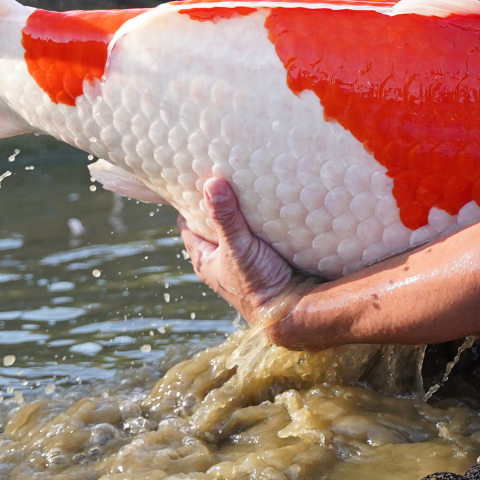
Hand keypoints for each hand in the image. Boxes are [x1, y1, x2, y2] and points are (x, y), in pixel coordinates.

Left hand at [178, 176, 301, 330]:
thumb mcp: (238, 247)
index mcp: (204, 259)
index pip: (188, 224)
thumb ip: (226, 218)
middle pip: (213, 224)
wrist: (292, 306)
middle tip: (224, 172)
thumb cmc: (258, 283)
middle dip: (217, 202)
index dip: (188, 202)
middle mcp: (220, 259)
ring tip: (245, 180)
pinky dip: (259, 219)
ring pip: (236, 228)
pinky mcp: (264, 258)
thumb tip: (211, 183)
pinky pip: (257, 233)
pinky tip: (267, 202)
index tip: (196, 179)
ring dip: (240, 211)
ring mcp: (242, 259)